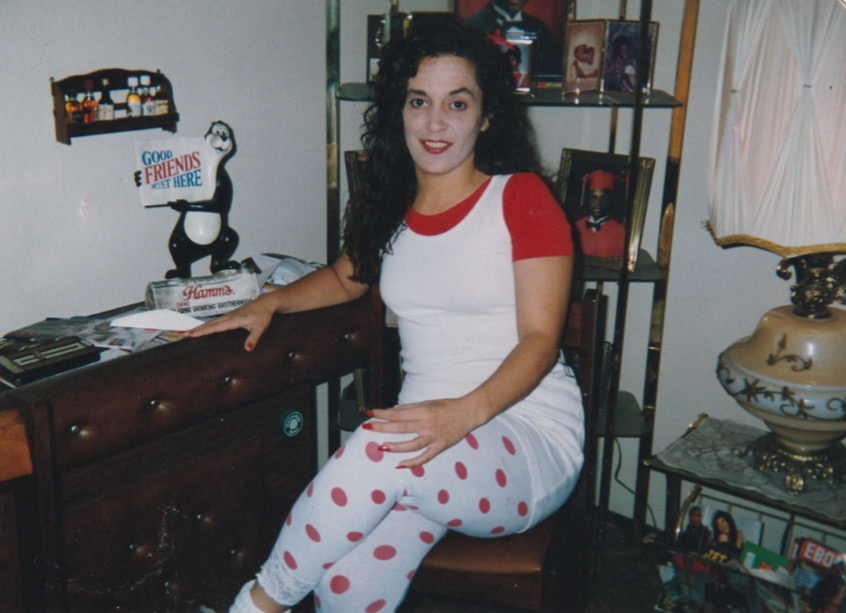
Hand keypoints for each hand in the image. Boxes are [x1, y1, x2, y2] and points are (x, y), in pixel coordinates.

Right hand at [183, 293, 276, 350]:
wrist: (266, 302)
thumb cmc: (264, 315)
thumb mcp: (261, 327)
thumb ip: (253, 338)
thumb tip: (247, 349)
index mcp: (235, 319)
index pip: (217, 327)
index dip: (204, 331)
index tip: (192, 334)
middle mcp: (229, 316)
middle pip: (209, 324)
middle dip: (195, 329)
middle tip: (181, 334)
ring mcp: (229, 315)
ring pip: (211, 322)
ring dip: (198, 327)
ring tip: (186, 332)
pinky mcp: (230, 316)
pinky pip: (215, 321)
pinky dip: (205, 325)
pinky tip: (200, 329)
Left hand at [365, 397, 483, 467]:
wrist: (469, 412)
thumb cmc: (447, 406)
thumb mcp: (428, 403)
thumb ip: (410, 408)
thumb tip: (392, 412)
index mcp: (423, 411)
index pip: (398, 413)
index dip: (383, 413)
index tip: (370, 413)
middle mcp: (427, 424)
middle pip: (400, 428)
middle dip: (382, 428)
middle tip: (367, 428)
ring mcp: (434, 437)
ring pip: (411, 445)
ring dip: (395, 447)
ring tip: (381, 447)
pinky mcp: (440, 447)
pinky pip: (424, 457)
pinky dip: (412, 462)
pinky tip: (400, 464)